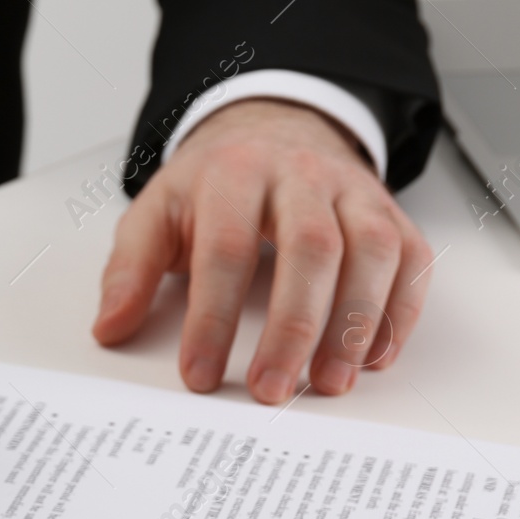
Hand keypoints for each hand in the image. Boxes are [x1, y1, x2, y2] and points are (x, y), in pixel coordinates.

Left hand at [93, 99, 433, 403]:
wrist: (272, 128)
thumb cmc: (212, 186)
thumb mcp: (156, 213)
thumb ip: (130, 269)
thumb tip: (110, 327)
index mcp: (234, 174)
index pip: (226, 249)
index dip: (213, 318)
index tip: (200, 374)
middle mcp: (301, 175)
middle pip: (310, 249)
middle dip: (292, 328)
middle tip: (270, 390)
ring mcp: (352, 191)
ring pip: (371, 251)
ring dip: (354, 325)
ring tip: (328, 384)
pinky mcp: (389, 211)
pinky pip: (410, 258)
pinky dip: (400, 312)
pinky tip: (374, 358)